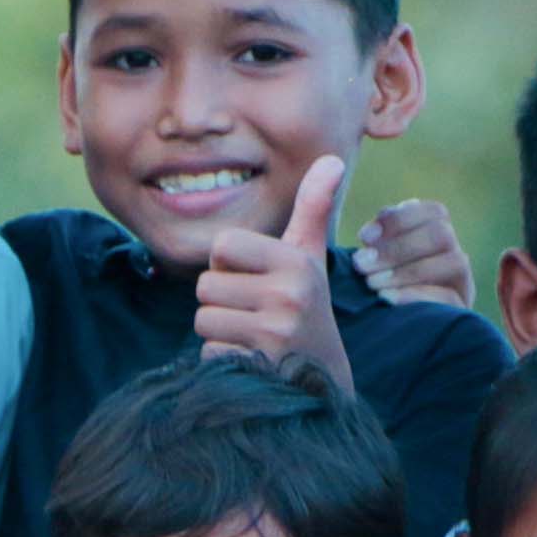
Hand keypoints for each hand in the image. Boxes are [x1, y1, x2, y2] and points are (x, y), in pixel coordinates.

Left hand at [193, 158, 352, 379]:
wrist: (323, 378)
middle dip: (221, 300)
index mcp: (296, 262)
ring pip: (203, 319)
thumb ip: (313, 209)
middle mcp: (288, 295)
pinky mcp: (257, 366)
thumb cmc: (306, 306)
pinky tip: (250, 359)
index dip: (227, 263)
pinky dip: (222, 359)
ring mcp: (274, 333)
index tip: (253, 278)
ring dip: (219, 331)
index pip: (222, 245)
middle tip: (253, 313)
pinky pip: (208, 352)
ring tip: (252, 335)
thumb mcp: (311, 257)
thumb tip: (333, 159)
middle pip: (206, 285)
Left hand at [353, 197, 471, 310]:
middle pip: (441, 234)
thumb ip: (375, 243)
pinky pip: (449, 297)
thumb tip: (370, 233)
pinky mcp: (461, 311)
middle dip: (397, 247)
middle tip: (361, 264)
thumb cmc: (374, 294)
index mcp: (436, 236)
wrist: (387, 349)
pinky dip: (415, 295)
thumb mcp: (372, 265)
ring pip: (453, 261)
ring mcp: (462, 284)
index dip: (400, 219)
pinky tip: (387, 300)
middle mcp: (454, 255)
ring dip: (406, 271)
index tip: (365, 236)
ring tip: (370, 284)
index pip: (434, 212)